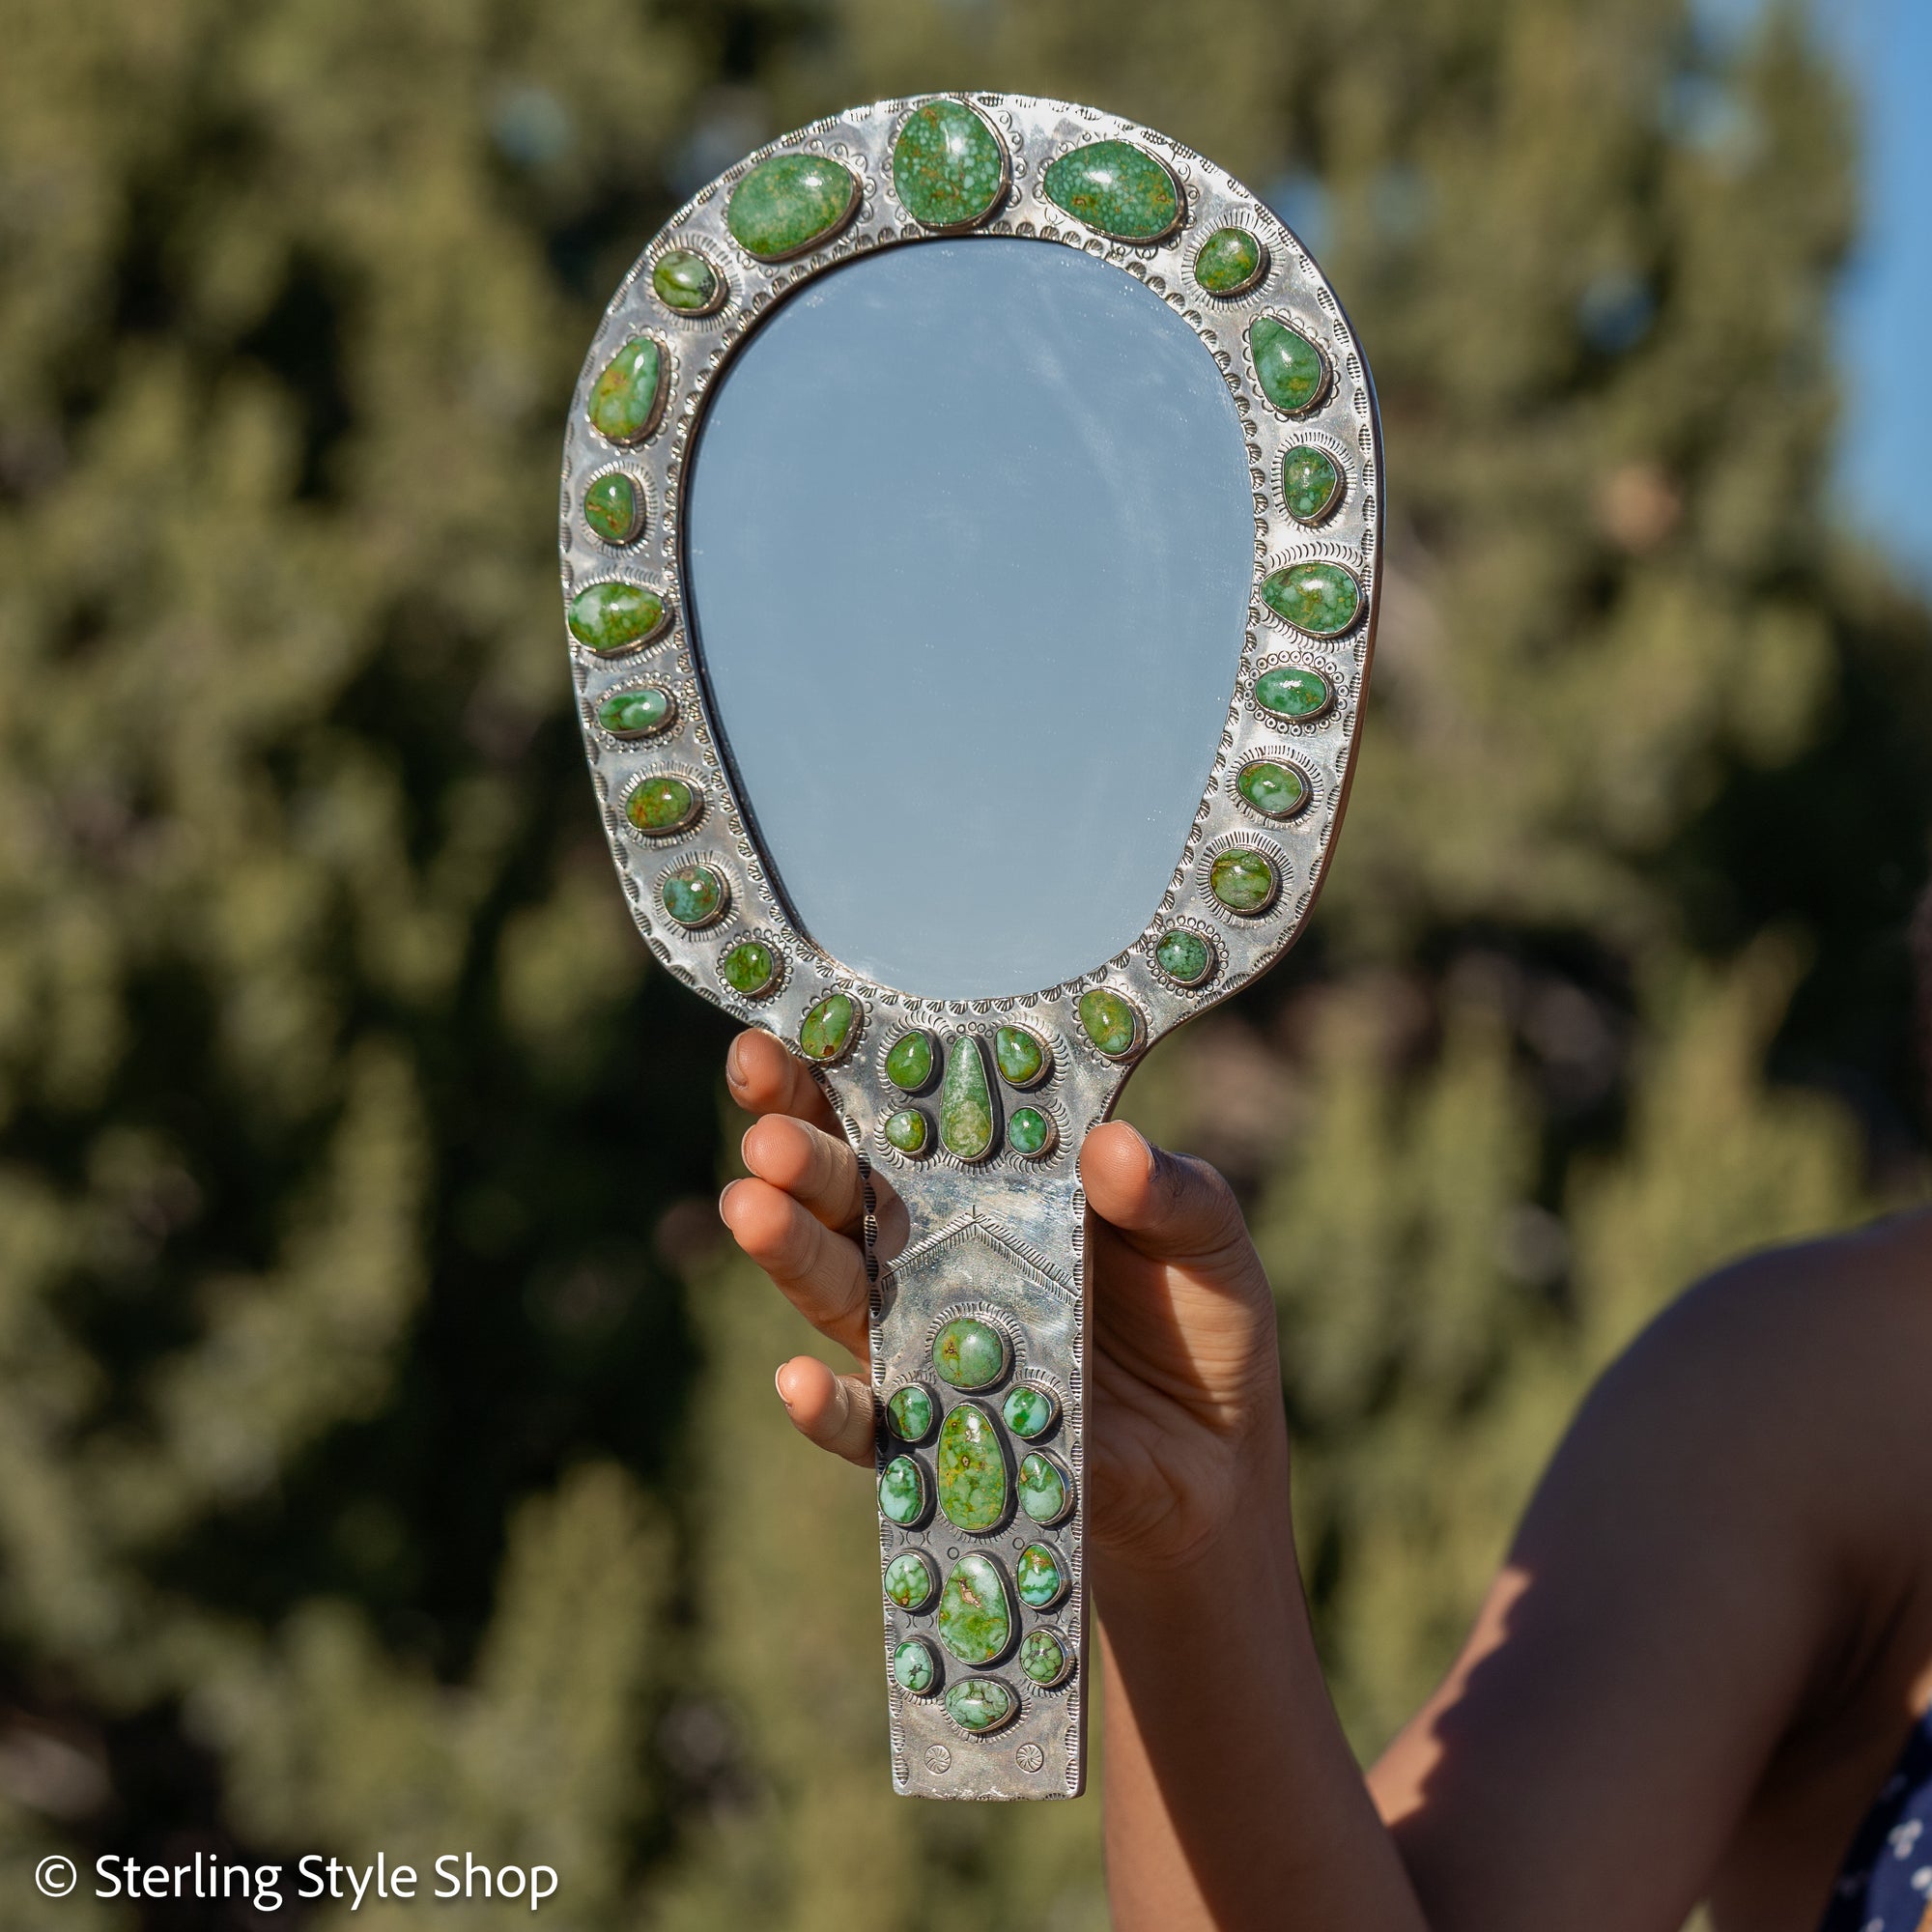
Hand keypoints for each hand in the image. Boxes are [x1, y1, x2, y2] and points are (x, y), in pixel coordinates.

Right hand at [718, 1027, 1287, 1570]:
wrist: (1217, 1465)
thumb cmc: (1201, 1320)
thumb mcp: (1208, 1238)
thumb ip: (1169, 1192)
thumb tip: (1109, 1148)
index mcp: (989, 1179)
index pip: (897, 1113)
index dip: (831, 1074)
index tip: (774, 1036)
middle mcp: (936, 1249)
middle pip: (844, 1192)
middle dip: (797, 1154)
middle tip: (765, 1130)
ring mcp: (928, 1339)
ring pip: (837, 1290)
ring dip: (790, 1252)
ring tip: (752, 1208)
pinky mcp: (937, 1431)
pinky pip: (871, 1424)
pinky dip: (834, 1410)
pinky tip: (798, 1382)